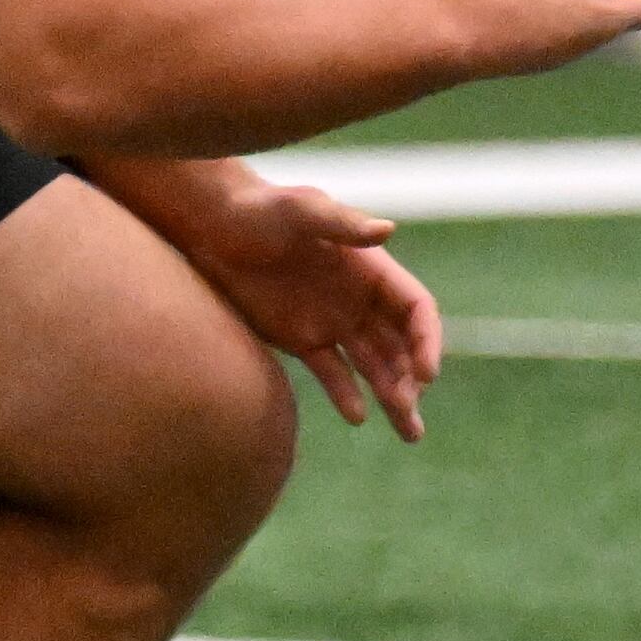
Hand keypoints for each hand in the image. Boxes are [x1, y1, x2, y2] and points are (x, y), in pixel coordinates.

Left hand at [159, 172, 446, 440]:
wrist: (214, 227)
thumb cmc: (261, 208)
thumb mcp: (302, 210)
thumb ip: (342, 224)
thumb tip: (388, 230)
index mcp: (371, 268)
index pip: (415, 309)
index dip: (427, 341)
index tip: (426, 375)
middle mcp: (360, 298)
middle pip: (400, 346)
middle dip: (412, 382)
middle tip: (412, 418)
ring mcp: (333, 321)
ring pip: (374, 366)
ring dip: (392, 397)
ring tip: (409, 432)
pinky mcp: (303, 339)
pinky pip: (332, 373)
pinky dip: (347, 395)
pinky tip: (357, 416)